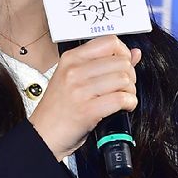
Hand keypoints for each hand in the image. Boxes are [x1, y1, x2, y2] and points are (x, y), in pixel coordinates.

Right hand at [28, 35, 141, 161]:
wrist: (43, 135)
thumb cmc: (58, 109)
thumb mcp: (74, 79)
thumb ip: (105, 63)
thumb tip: (134, 53)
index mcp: (70, 59)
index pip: (109, 42)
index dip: (124, 53)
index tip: (124, 65)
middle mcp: (74, 71)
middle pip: (121, 62)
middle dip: (130, 76)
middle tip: (124, 87)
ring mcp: (80, 90)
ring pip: (124, 79)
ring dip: (130, 91)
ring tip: (123, 98)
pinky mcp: (88, 110)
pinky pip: (121, 99)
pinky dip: (130, 104)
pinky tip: (123, 107)